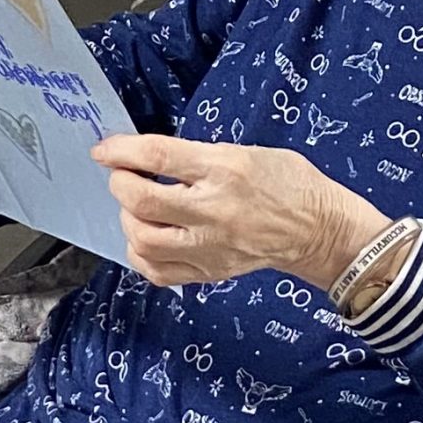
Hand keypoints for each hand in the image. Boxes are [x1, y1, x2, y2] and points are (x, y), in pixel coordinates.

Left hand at [91, 133, 386, 288]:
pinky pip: (158, 271)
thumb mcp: (244, 151)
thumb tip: (147, 158)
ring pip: (143, 240)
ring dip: (128, 220)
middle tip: (123, 176)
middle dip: (120, 185)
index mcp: (225, 169)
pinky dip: (141, 253)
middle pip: (143, 201)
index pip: (158, 157)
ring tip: (137, 207)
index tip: (103, 150)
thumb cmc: (287, 181)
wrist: (319, 229)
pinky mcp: (210, 272)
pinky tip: (148, 236)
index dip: (122, 151)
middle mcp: (214, 210)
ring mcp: (211, 247)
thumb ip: (196, 155)